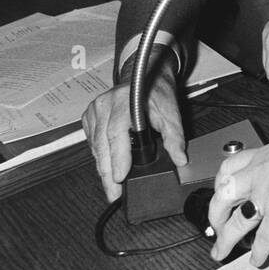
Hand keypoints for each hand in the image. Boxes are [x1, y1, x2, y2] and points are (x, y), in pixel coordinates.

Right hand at [80, 71, 185, 201]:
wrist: (144, 74)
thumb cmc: (157, 92)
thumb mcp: (171, 112)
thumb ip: (175, 136)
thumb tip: (179, 159)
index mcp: (124, 102)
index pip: (115, 134)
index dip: (117, 158)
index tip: (119, 178)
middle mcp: (104, 105)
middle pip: (102, 145)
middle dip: (108, 173)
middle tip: (113, 194)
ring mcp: (94, 110)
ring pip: (95, 146)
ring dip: (103, 168)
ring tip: (111, 187)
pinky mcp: (89, 117)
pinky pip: (92, 142)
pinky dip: (100, 156)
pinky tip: (108, 167)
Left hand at [208, 139, 268, 265]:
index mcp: (268, 155)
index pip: (231, 166)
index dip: (221, 183)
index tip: (220, 194)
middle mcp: (262, 173)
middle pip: (224, 194)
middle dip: (215, 214)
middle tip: (215, 225)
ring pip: (236, 222)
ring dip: (226, 240)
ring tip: (221, 251)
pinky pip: (262, 241)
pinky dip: (258, 253)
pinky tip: (257, 259)